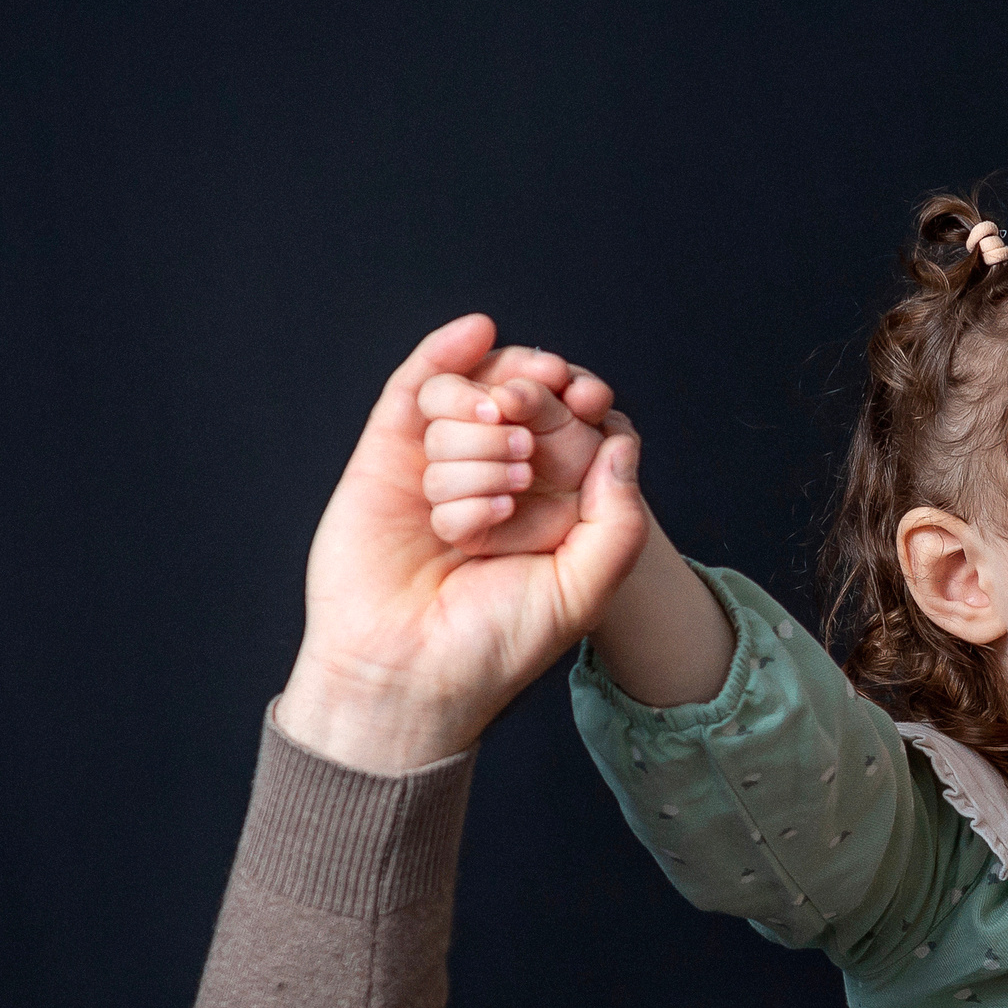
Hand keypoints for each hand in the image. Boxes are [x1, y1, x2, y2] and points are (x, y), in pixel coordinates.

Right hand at [274, 315, 649, 773]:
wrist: (407, 672)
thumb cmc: (496, 644)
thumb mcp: (584, 590)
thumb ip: (617, 520)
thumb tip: (620, 441)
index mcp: (549, 504)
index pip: (575, 423)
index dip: (582, 402)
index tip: (589, 401)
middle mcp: (498, 476)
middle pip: (524, 395)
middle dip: (533, 404)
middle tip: (525, 445)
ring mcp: (440, 461)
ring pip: (472, 395)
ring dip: (480, 438)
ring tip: (482, 502)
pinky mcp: (387, 456)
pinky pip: (416, 386)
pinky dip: (445, 354)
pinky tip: (475, 335)